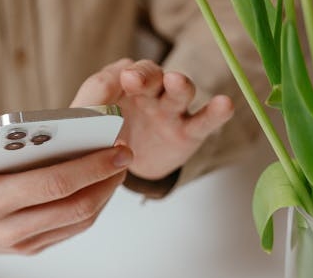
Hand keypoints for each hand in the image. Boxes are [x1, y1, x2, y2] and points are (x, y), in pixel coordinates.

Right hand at [0, 134, 130, 254]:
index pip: (53, 184)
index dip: (89, 166)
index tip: (113, 146)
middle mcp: (10, 228)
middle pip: (75, 205)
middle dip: (106, 178)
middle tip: (124, 152)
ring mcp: (23, 242)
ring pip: (79, 220)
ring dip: (105, 193)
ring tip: (117, 166)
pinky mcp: (30, 248)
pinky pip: (70, 229)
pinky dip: (92, 207)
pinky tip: (98, 184)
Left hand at [71, 59, 234, 179]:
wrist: (122, 168)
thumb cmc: (102, 137)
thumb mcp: (88, 125)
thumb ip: (90, 107)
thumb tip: (98, 101)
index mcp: (117, 87)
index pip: (116, 74)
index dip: (113, 78)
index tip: (109, 85)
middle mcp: (147, 92)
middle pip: (149, 75)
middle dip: (143, 74)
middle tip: (132, 78)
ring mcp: (169, 110)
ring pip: (178, 92)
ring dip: (178, 85)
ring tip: (175, 81)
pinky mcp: (188, 131)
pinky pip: (204, 120)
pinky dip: (215, 112)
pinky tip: (224, 104)